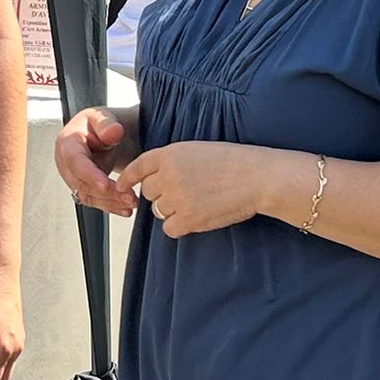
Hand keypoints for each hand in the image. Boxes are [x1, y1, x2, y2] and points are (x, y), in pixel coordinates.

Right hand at [55, 107, 137, 216]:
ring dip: (110, 202)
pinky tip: (125, 208)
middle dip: (106, 193)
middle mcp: (66, 164)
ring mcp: (74, 178)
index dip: (89, 175)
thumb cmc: (98, 124)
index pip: (75, 162)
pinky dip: (110, 206)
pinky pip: (95, 201)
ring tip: (132, 203)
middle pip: (82, 183)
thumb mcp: (102, 116)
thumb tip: (113, 132)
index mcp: (67, 143)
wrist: (100, 134)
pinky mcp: (83, 188)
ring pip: (88, 196)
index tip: (105, 184)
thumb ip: (107, 123)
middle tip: (129, 196)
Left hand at [118, 141, 268, 237]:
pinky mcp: (187, 217)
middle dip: (162, 195)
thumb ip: (174, 162)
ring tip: (200, 202)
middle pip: (149, 192)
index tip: (122, 186)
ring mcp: (176, 197)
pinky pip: (170, 228)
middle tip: (187, 194)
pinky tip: (199, 217)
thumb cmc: (234, 163)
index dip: (128, 178)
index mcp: (170, 154)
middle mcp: (168, 174)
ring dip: (174, 211)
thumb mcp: (198, 150)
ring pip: (159, 211)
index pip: (139, 167)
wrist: (257, 177)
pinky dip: (181, 226)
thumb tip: (156, 179)